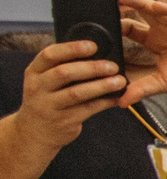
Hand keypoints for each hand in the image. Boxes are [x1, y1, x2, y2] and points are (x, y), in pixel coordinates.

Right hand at [5, 38, 127, 151]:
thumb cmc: (47, 98)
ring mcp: (49, 106)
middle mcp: (38, 87)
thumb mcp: (45, 81)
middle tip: (113, 66)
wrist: (35, 132)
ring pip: (77, 93)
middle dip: (91, 68)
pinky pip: (87, 109)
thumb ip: (62, 67)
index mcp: (34, 72)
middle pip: (64, 73)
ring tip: (120, 81)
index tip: (93, 45)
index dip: (72, 48)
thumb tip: (96, 52)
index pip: (49, 55)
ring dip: (101, 86)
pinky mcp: (63, 121)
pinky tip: (117, 97)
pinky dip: (104, 102)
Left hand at [107, 0, 166, 102]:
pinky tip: (156, 6)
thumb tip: (119, 102)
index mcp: (154, 41)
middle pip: (140, 9)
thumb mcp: (163, 84)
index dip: (114, 22)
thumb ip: (141, 89)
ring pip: (157, 9)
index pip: (130, 27)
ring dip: (140, 1)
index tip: (95, 19)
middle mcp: (165, 30)